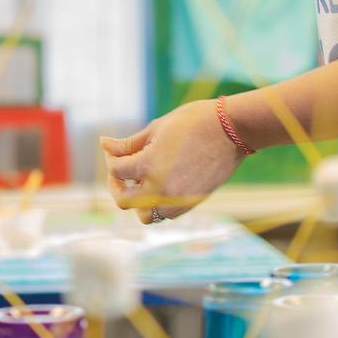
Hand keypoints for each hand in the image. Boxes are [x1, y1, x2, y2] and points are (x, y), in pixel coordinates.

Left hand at [100, 99, 245, 223]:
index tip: (114, 150)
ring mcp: (178, 199)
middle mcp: (161, 188)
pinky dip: (158, 204)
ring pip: (146, 215)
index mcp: (149, 166)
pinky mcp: (192, 203)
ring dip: (138, 201)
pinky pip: (166, 214)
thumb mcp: (156, 128)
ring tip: (141, 182)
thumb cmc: (193, 122)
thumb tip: (104, 144)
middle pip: (124, 202)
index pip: (116, 171)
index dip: (111, 159)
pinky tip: (160, 185)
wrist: (233, 130)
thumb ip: (128, 144)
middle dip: (117, 186)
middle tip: (120, 173)